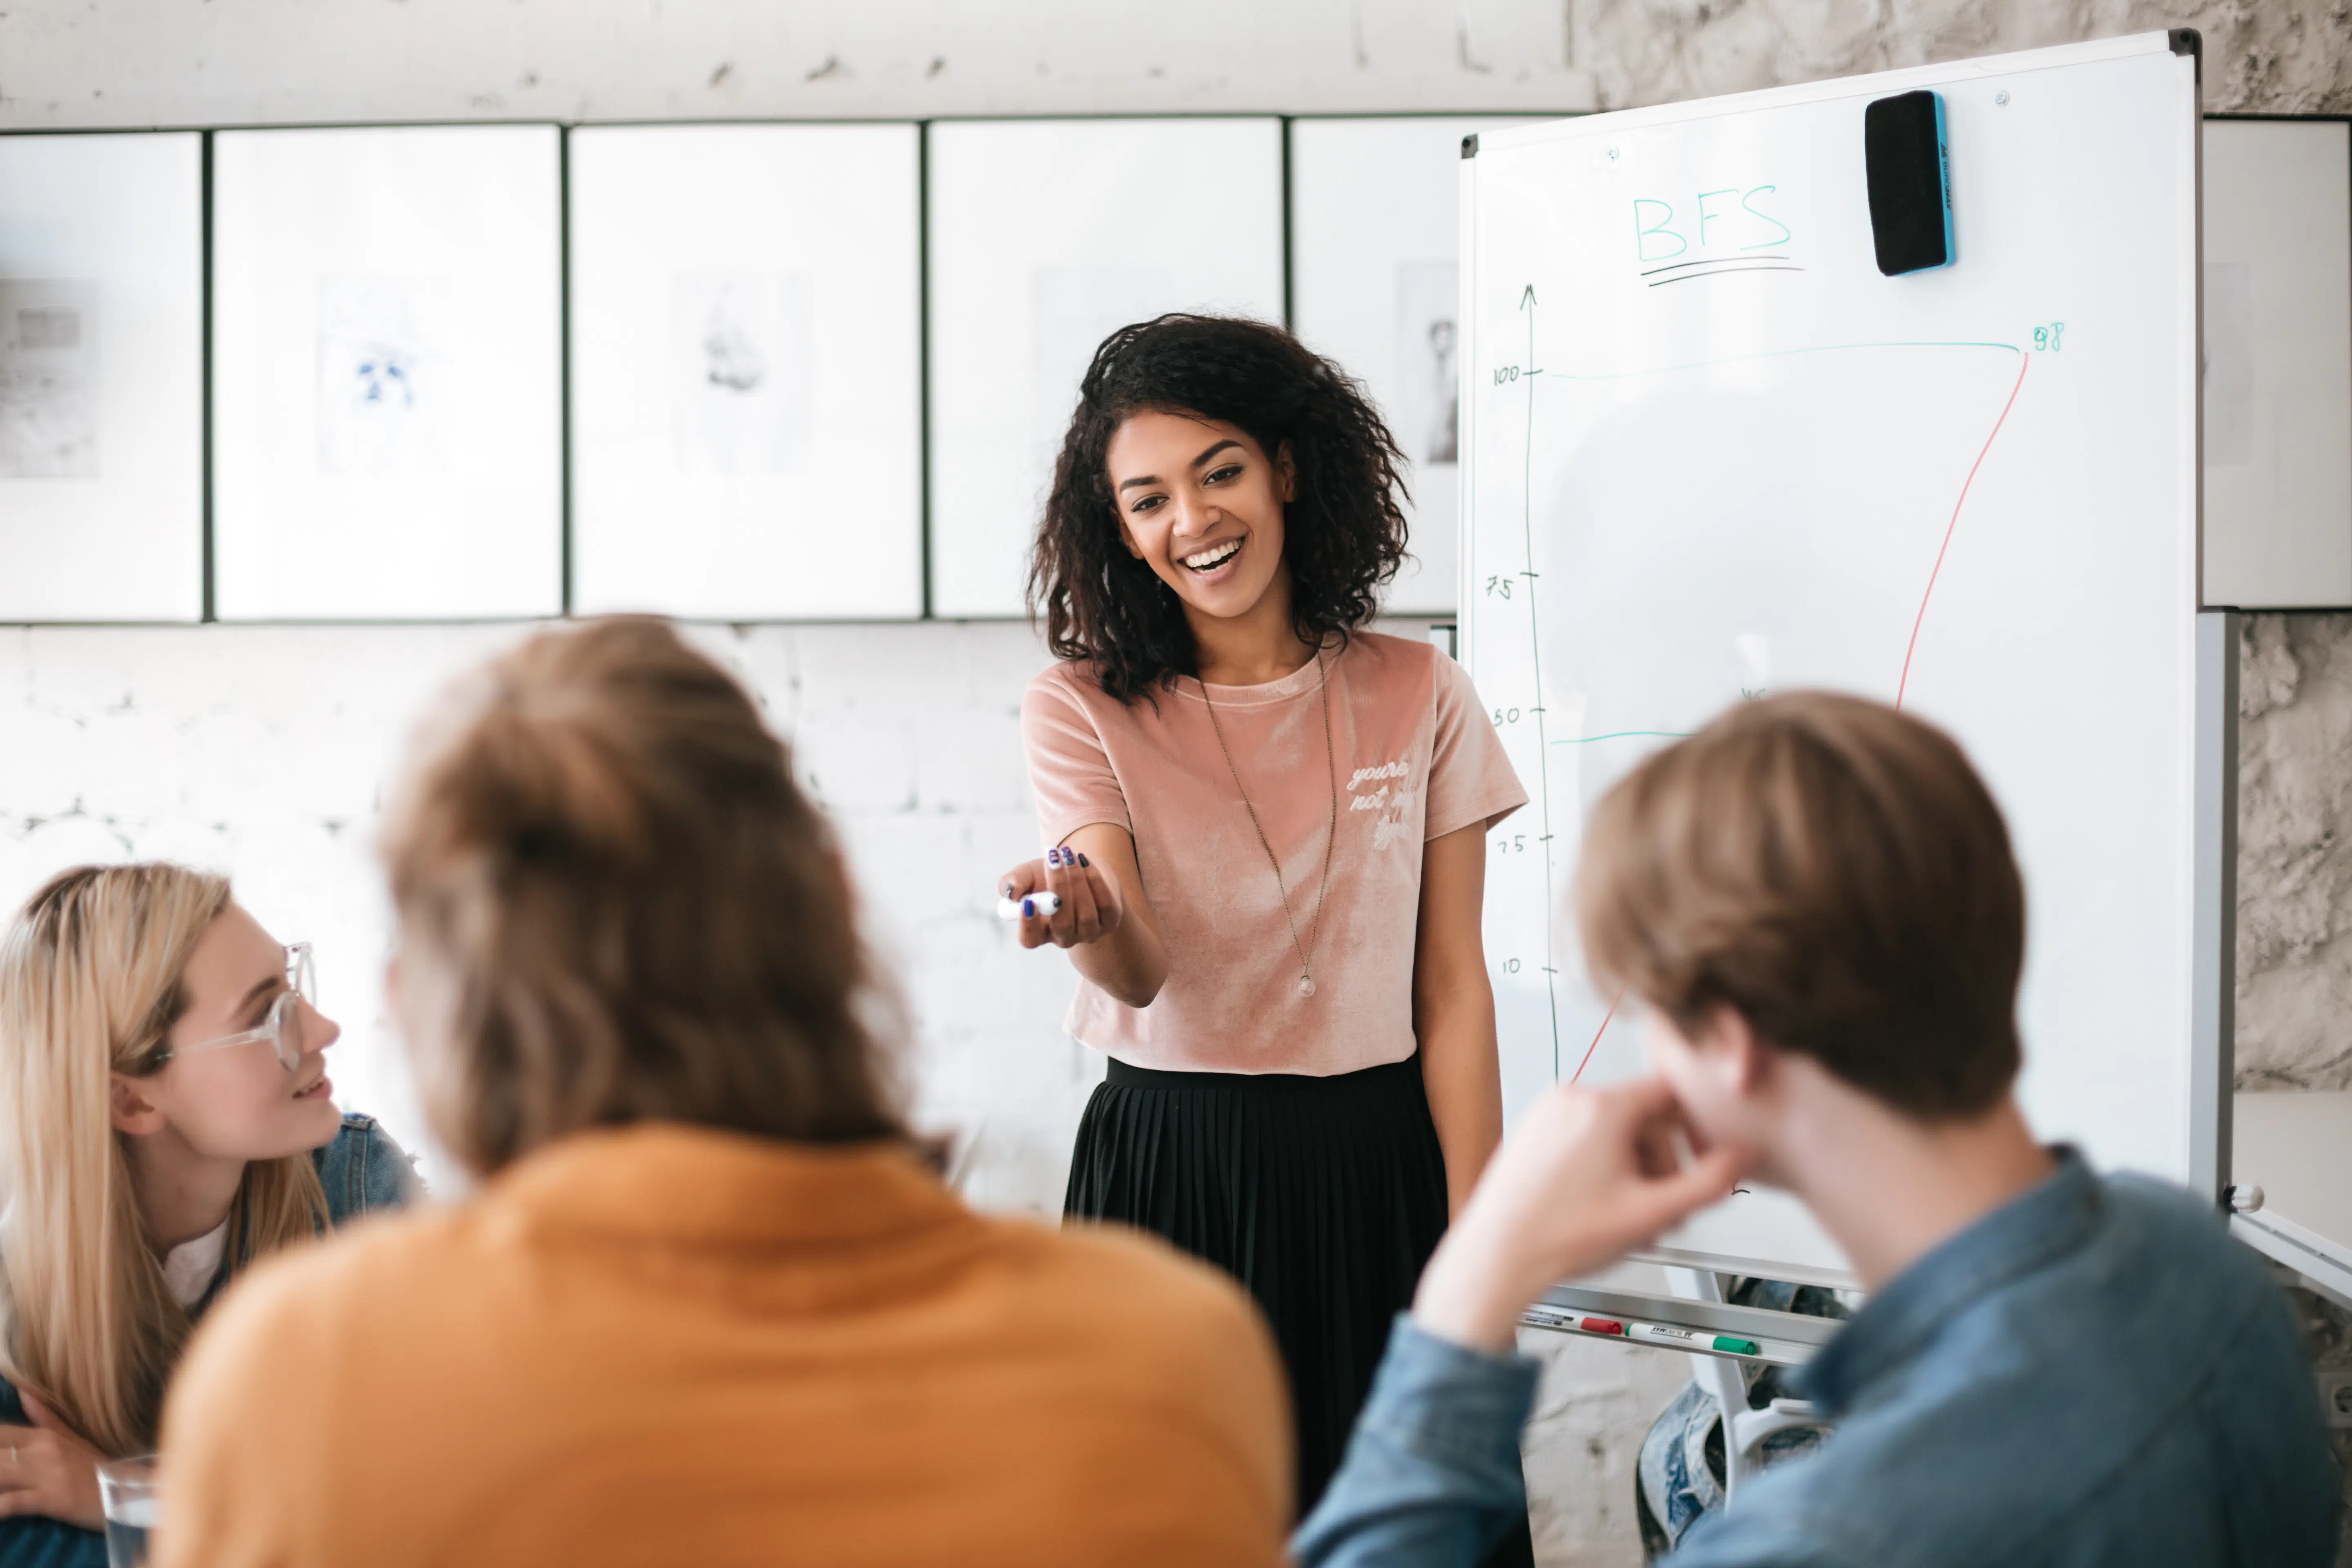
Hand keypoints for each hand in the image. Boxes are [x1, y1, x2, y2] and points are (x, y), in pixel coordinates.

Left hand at [0, 1394, 106, 1530]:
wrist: (122, 1489)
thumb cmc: (92, 1464)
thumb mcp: (69, 1436)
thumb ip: (43, 1415)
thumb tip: (22, 1390)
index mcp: (42, 1436)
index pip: (0, 1433)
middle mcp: (40, 1451)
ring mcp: (44, 1475)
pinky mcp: (48, 1499)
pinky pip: (13, 1503)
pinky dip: (0, 1507)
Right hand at [999, 846, 1125, 949]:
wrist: (1079, 868)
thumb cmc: (1046, 877)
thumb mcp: (1026, 875)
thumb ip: (1013, 882)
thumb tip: (1011, 893)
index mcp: (1038, 931)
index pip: (1030, 939)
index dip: (1028, 925)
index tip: (1027, 901)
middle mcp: (1064, 937)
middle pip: (1062, 924)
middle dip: (1058, 888)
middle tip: (1053, 860)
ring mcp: (1088, 932)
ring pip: (1086, 914)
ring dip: (1076, 881)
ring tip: (1069, 855)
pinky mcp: (1110, 920)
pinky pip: (1106, 904)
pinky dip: (1095, 881)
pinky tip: (1084, 862)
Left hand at [1412, 1077, 1746, 1352]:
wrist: (1497, 1256)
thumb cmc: (1560, 1237)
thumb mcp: (1653, 1213)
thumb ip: (1708, 1182)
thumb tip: (1742, 1156)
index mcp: (1602, 1107)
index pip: (1671, 1091)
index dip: (1697, 1126)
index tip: (1704, 1155)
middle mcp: (1570, 1098)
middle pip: (1643, 1116)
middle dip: (1663, 1162)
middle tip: (1665, 1207)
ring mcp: (1546, 1113)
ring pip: (1613, 1129)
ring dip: (1634, 1169)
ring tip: (1632, 1216)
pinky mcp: (1531, 1132)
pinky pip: (1583, 1136)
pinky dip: (1602, 1165)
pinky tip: (1602, 1207)